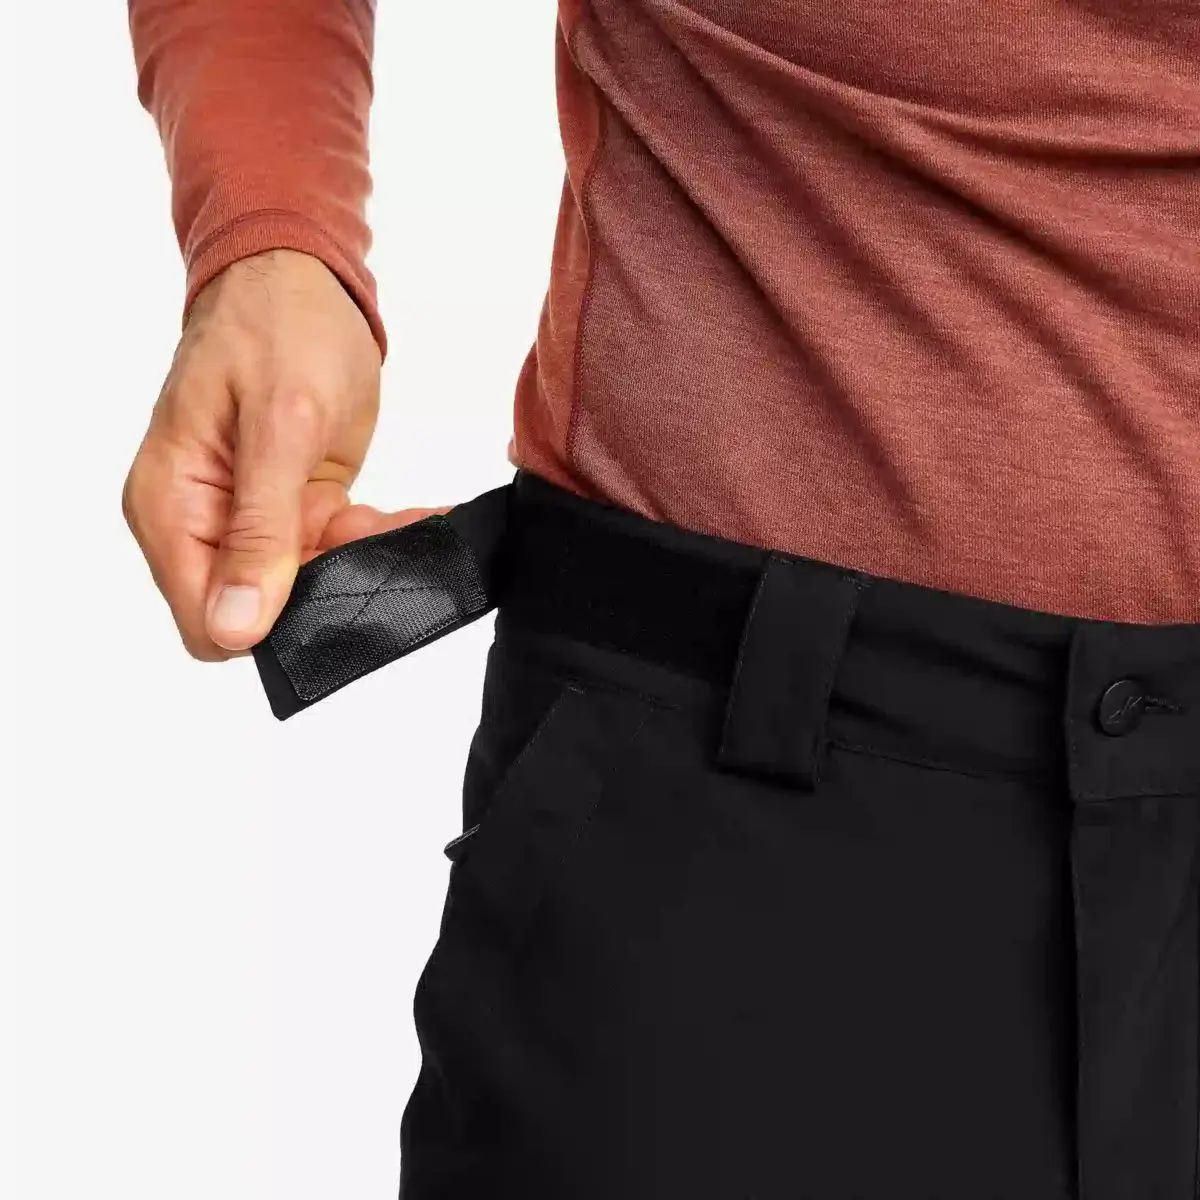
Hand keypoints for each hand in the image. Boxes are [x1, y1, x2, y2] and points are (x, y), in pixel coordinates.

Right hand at [123, 248, 435, 659]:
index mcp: (171, 506)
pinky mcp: (291, 509)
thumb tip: (234, 624)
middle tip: (378, 538)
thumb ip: (259, 528)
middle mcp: (201, 523)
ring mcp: (247, 518)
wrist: (302, 277)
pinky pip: (333, 552)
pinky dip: (373, 538)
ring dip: (361, 558)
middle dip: (327, 586)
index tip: (334, 586)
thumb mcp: (279, 425)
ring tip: (403, 516)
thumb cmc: (277, 327)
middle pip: (261, 610)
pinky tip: (408, 514)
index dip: (268, 623)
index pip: (203, 618)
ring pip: (308, 586)